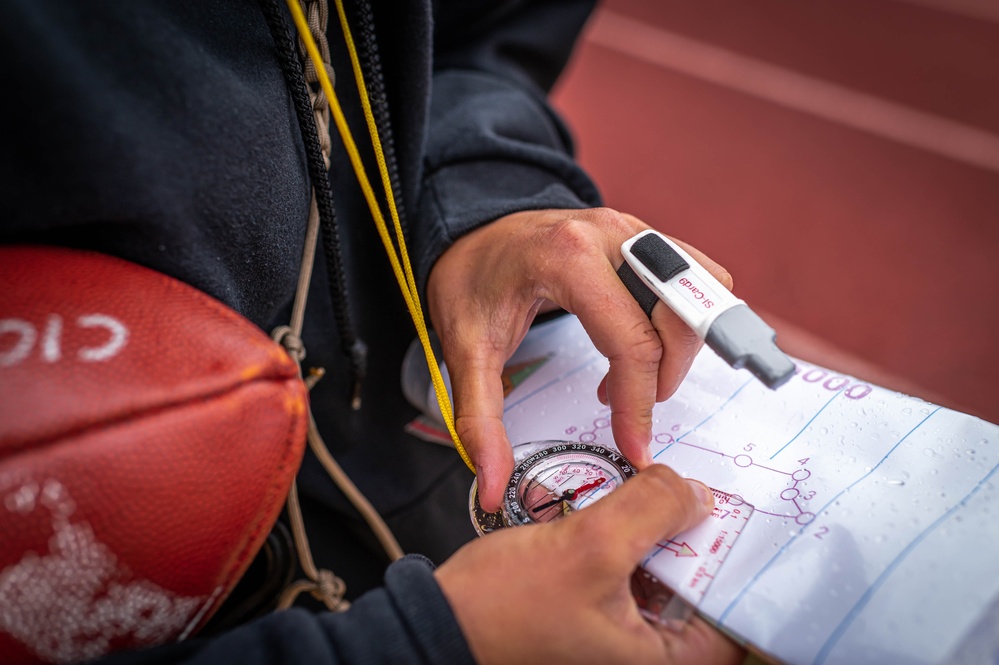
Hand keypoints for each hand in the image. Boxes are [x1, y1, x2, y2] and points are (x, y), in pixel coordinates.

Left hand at [427, 208, 732, 510]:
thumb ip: (480, 420)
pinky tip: (643, 344)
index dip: (638, 405)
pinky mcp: (643, 235)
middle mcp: (611, 236)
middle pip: (680, 319)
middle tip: (630, 410)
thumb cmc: (469, 278)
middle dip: (665, 378)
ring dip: (680, 348)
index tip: (634, 448)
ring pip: (701, 294)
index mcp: (568, 258)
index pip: (632, 343)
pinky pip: (696, 276)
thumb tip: (492, 485)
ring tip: (632, 378)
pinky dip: (684, 320)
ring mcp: (633, 230)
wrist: (472, 228)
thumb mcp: (464, 348)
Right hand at [435, 465, 744, 664]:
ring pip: (661, 579)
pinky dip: (625, 545)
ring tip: (646, 499)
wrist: (436, 623)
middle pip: (698, 593)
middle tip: (687, 497)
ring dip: (655, 538)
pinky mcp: (591, 618)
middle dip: (692, 542)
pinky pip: (627, 577)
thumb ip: (652, 509)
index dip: (735, 566)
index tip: (727, 520)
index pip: (733, 621)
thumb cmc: (501, 609)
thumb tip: (696, 492)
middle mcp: (641, 656)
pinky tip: (610, 514)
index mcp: (657, 662)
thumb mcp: (589, 547)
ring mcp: (616, 640)